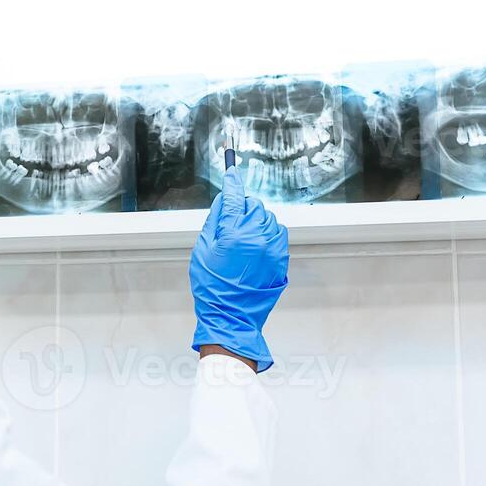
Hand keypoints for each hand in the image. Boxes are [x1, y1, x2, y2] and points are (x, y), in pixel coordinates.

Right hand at [188, 165, 289, 372]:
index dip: (232, 182)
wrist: (231, 315)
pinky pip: (277, 233)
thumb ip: (215, 220)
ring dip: (256, 221)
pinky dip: (267, 233)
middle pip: (254, 205)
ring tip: (242, 241)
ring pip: (267, 218)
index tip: (231, 170)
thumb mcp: (203, 250)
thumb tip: (226, 199)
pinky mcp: (281, 257)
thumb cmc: (212, 285)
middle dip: (243, 209)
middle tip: (231, 225)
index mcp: (234, 234)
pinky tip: (255, 247)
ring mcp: (272, 247)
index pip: (235, 198)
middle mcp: (257, 237)